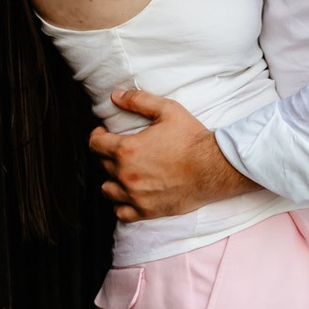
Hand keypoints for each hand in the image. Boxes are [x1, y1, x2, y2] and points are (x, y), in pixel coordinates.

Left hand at [87, 88, 254, 221]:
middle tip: (123, 150)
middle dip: (109, 155)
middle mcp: (126, 174)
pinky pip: (121, 212)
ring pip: (108, 189)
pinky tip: (130, 195)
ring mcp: (135, 195)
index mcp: (127, 150)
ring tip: (124, 172)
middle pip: (102, 165)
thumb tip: (116, 96)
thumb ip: (138, 101)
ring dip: (113, 179)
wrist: (213, 167)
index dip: (97, 135)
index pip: (95, 144)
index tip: (104, 133)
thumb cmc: (192, 139)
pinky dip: (121, 204)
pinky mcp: (146, 211)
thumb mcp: (167, 110)